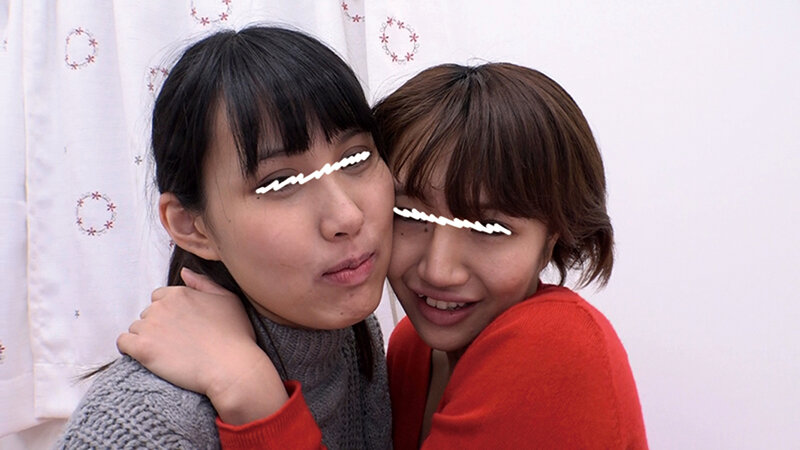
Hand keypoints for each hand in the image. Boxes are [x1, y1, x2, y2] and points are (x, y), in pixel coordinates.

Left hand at [118, 268, 287, 423]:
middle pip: (147, 314)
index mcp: (179, 293)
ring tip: (167, 354)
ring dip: (146, 339)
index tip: (180, 328)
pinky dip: (131, 349)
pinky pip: (123, 343)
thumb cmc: (235, 336)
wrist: (230, 368)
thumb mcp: (228, 299)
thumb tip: (184, 272)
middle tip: (176, 343)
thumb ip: (203, 283)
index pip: (159, 297)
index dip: (169, 313)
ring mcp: (150, 327)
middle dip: (158, 327)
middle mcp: (161, 306)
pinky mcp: (142, 348)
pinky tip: (147, 357)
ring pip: (136, 329)